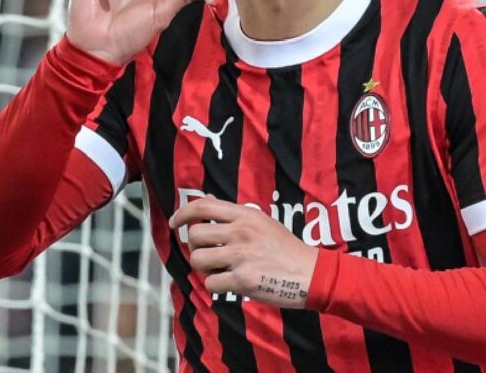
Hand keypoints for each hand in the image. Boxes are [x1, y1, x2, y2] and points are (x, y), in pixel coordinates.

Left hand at [170, 196, 318, 308]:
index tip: (175, 223)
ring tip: (219, 269)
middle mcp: (241, 232)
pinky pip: (211, 283)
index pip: (203, 206)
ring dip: (204, 268)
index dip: (182, 214)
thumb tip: (206, 199)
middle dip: (195, 247)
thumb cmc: (286, 248)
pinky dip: (217, 286)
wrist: (310, 273)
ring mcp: (241, 256)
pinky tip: (231, 283)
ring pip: (198, 260)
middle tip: (208, 254)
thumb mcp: (262, 221)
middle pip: (195, 235)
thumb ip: (234, 213)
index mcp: (245, 215)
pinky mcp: (242, 280)